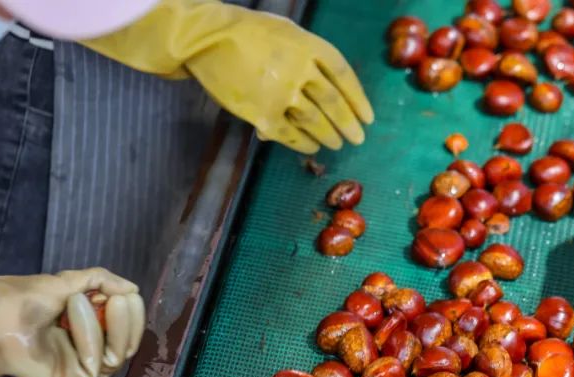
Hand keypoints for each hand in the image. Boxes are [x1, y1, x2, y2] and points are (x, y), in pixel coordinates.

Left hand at [0, 268, 145, 376]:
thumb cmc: (24, 298)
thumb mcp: (69, 281)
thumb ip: (102, 281)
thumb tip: (133, 289)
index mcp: (86, 331)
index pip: (125, 332)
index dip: (133, 317)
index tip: (130, 297)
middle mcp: (86, 352)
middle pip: (127, 347)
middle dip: (128, 323)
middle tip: (121, 301)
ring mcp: (78, 369)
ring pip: (115, 356)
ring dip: (106, 325)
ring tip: (81, 301)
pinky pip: (95, 364)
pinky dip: (88, 336)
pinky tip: (71, 316)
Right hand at [82, 0, 373, 154]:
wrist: (206, 38)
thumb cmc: (249, 33)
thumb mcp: (287, 33)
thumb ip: (310, 58)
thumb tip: (328, 92)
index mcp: (308, 46)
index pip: (344, 76)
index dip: (359, 100)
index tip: (368, 118)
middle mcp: (298, 69)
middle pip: (334, 103)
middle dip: (348, 125)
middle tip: (357, 139)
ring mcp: (280, 93)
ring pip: (315, 122)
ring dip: (330, 136)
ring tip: (336, 144)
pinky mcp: (261, 113)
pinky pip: (290, 134)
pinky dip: (304, 143)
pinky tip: (312, 147)